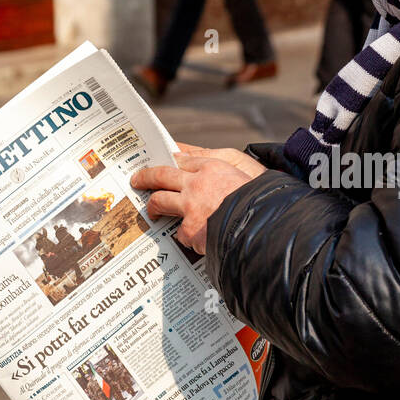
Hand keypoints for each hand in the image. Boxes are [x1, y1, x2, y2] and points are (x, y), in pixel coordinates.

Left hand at [130, 148, 266, 254]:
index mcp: (213, 167)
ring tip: (153, 212)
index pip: (184, 159)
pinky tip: (194, 240)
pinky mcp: (190, 229)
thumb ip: (224, 169)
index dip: (171, 162)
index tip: (162, 165)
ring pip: (160, 201)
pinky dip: (186, 237)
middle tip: (137, 180)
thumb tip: (206, 168)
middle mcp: (197, 183)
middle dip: (146, 177)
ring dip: (154, 207)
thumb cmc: (260, 200)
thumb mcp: (246, 174)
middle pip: (162, 175)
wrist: (262, 225)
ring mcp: (191, 206)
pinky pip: (179, 232)